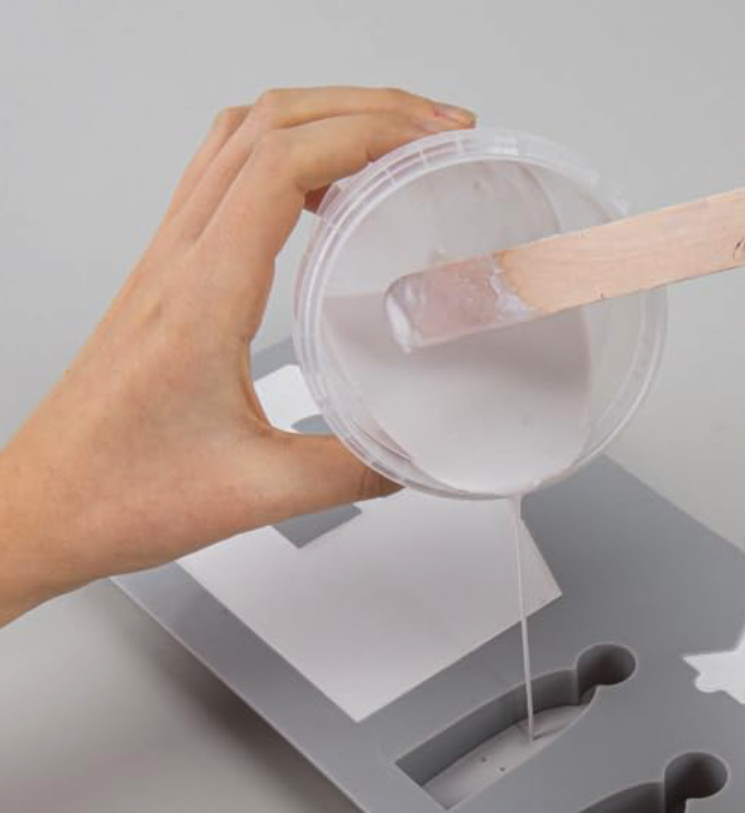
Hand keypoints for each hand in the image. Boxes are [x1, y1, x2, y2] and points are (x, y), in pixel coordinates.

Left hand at [0, 86, 475, 622]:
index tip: (427, 140)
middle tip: (431, 127)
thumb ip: (351, 472)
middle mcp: (178, 260)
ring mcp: (166, 258)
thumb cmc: (120, 491)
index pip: (282, 166)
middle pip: (266, 126)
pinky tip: (322, 189)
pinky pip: (221, 175)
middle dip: (361, 107)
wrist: (46, 506)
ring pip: (239, 137)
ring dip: (319, 117)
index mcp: (202, 297)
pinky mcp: (165, 273)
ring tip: (388, 138)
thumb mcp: (258, 493)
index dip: (365, 133)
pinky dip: (282, 153)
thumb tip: (413, 453)